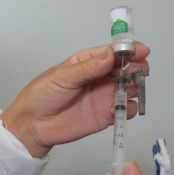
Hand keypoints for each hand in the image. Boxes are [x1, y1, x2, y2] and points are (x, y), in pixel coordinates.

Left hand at [1, 42, 149, 156]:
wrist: (33, 125)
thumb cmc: (41, 96)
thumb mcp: (62, 77)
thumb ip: (88, 68)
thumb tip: (110, 54)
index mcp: (88, 62)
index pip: (113, 52)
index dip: (129, 49)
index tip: (141, 50)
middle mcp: (99, 77)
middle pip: (127, 68)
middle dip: (136, 67)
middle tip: (135, 71)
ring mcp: (104, 96)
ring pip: (131, 88)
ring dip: (135, 87)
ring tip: (126, 90)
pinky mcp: (106, 115)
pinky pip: (125, 110)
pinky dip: (128, 109)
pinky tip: (118, 108)